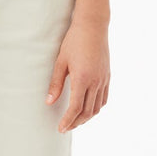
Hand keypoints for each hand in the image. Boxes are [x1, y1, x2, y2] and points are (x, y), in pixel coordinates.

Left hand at [46, 18, 109, 132]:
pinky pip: (104, 99)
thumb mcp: (61, 62)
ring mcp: (103, 80)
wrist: (93, 27)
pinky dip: (96, 108)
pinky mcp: (107, 76)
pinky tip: (88, 108)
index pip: (75, 108)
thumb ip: (56, 83)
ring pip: (97, 107)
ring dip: (86, 117)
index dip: (67, 121)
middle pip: (87, 111)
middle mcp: (95, 82)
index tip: (60, 129)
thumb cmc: (74, 41)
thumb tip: (49, 102)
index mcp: (82, 79)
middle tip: (65, 127)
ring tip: (75, 121)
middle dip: (76, 122)